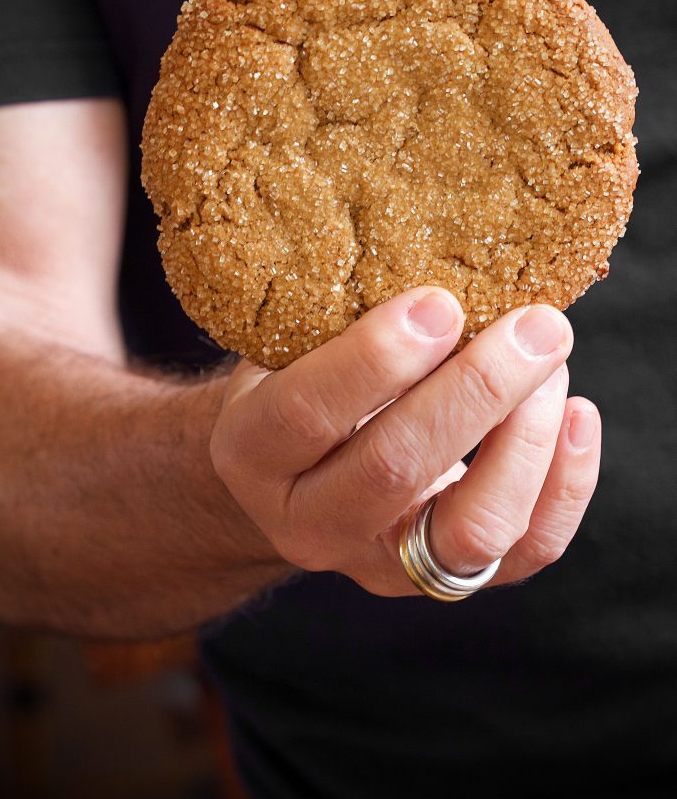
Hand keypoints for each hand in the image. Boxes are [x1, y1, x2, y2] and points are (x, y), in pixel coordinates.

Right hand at [210, 288, 599, 595]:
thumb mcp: (287, 346)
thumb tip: (438, 251)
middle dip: (475, 389)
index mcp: (253, 454)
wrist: (293, 472)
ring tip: (552, 363)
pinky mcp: (450, 579)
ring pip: (472, 529)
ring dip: (528, 439)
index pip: (307, 413)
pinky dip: (566, 484)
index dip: (375, 358)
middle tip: (533, 326)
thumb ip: (338, 319)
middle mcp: (311, 524)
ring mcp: (382, 564)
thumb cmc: (297, 382)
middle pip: (395, 469)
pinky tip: (576, 414)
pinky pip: (527, 551)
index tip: (439, 302)